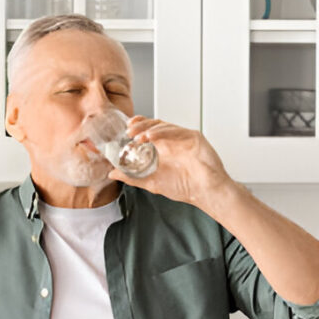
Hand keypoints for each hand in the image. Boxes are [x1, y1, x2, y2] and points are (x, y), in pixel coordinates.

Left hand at [108, 115, 234, 216]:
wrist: (205, 193)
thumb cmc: (185, 187)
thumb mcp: (151, 182)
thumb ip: (132, 177)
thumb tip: (113, 174)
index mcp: (164, 149)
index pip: (149, 132)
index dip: (137, 127)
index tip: (125, 129)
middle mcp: (173, 141)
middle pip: (155, 125)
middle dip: (140, 126)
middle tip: (128, 131)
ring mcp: (183, 138)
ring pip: (164, 126)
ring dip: (148, 129)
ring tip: (136, 136)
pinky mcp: (193, 137)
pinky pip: (176, 130)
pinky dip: (162, 132)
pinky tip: (150, 137)